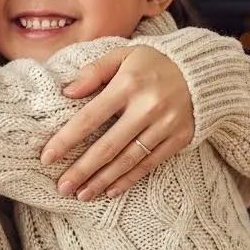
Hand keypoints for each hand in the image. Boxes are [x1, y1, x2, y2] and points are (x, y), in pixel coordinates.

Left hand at [40, 46, 194, 199]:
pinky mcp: (179, 138)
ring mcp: (166, 125)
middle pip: (108, 146)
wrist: (202, 71)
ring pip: (128, 160)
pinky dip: (129, 179)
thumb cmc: (153, 63)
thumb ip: (94, 71)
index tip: (47, 157)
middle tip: (62, 187)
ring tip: (82, 194)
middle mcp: (148, 107)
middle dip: (82, 169)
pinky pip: (150, 164)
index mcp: (128, 84)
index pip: (90, 117)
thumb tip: (67, 92)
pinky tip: (111, 190)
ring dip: (102, 180)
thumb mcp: (123, 55)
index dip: (66, 139)